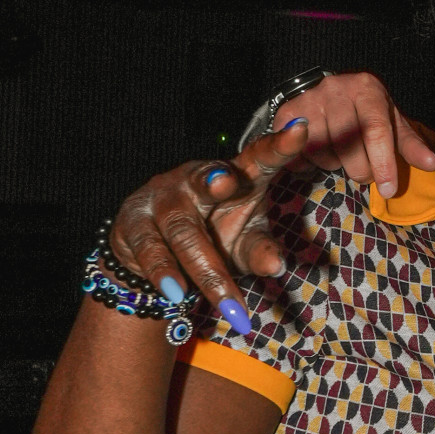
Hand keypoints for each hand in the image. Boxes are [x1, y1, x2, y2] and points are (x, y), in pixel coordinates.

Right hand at [108, 117, 318, 324]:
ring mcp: (162, 198)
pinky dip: (164, 273)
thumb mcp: (244, 243)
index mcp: (236, 176)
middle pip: (206, 180)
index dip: (278, 145)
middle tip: (228, 181)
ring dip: (205, 268)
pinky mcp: (134, 222)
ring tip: (228, 302)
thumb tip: (276, 266)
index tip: (300, 131)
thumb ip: (261, 251)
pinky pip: (150, 248)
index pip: (259, 157)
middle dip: (214, 180)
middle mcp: (196, 179)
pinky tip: (176, 294)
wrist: (154, 254)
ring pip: (182, 229)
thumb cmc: (214, 236)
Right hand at [265, 71, 434, 197]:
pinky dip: (311, 162)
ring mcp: (309, 99)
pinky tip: (320, 152)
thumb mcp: (391, 122)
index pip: (376, 129)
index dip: (383, 163)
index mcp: (367, 88)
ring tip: (342, 155)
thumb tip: (433, 164)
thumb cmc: (365, 112)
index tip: (387, 190)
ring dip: (335, 165)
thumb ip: (410, 144)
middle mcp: (336, 89)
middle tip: (365, 173)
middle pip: (348, 144)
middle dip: (360, 169)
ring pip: (323, 151)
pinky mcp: (287, 112)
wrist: (327, 92)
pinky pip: (300, 153)